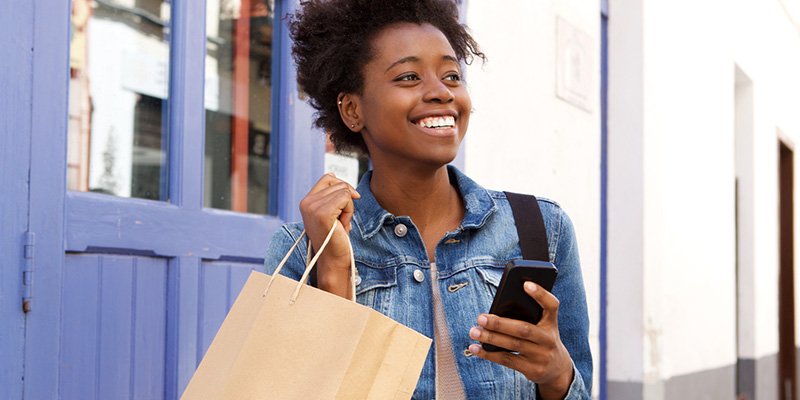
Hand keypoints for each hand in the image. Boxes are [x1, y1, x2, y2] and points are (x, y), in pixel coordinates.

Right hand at [298, 173, 360, 297]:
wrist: (334, 259)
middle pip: (338, 184)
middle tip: (341, 220)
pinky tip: (342, 225)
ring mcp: (312, 208)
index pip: (328, 178)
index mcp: (306, 201)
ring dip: (348, 208)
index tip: (344, 204)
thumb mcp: (332, 212)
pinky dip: (349, 212)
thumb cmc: (335, 237)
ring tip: (340, 223)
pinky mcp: (322, 214)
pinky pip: (345, 198)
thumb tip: (333, 175)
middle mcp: (306, 202)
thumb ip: (330, 194)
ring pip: (343, 191)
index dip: (342, 188)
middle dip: (346, 201)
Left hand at [468, 281, 573, 399]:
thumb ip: (526, 317)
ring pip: (513, 345)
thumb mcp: (541, 327)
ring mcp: (542, 356)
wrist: (557, 368)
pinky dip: (489, 354)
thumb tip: (494, 312)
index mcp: (551, 322)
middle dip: (499, 323)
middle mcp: (549, 339)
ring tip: (474, 331)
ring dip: (490, 338)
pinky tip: (475, 348)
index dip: (540, 294)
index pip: (551, 305)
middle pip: (523, 329)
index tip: (525, 283)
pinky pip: (507, 361)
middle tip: (481, 318)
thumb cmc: (540, 339)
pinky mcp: (533, 370)